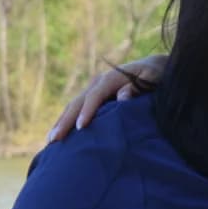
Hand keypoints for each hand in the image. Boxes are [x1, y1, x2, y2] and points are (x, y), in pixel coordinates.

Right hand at [47, 55, 167, 141]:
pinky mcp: (95, 95)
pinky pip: (78, 108)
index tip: (81, 127)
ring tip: (51, 141)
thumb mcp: (152, 79)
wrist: (156, 67)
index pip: (95, 95)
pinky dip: (68, 120)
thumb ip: (137, 87)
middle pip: (78, 101)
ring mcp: (94, 87)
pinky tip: (61, 133)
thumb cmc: (157, 75)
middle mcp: (99, 81)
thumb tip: (121, 98)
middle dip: (66, 121)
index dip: (87, 111)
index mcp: (112, 78)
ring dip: (62, 122)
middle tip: (54, 140)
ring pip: (74, 105)